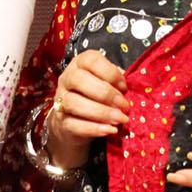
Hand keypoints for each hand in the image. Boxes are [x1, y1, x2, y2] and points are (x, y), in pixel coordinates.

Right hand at [46, 50, 128, 168]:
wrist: (76, 122)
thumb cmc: (96, 97)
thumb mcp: (107, 84)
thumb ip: (117, 81)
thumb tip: (130, 85)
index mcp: (80, 64)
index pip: (91, 61)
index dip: (110, 73)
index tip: (125, 87)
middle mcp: (66, 78)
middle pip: (79, 79)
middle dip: (106, 93)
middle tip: (124, 105)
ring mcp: (60, 100)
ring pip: (74, 103)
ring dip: (101, 112)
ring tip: (120, 119)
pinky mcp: (61, 121)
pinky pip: (73, 124)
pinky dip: (93, 128)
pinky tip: (110, 130)